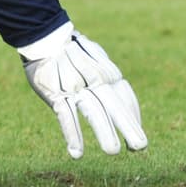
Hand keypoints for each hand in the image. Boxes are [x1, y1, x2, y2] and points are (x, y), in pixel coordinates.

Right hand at [19, 22, 147, 158]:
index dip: (133, 117)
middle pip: (114, 105)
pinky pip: (66, 115)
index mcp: (107, 72)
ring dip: (104, 131)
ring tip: (113, 151)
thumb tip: (123, 99)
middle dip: (128, 126)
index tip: (137, 139)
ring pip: (93, 111)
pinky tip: (77, 152)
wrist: (45, 34)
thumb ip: (108, 76)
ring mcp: (75, 86)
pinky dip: (72, 133)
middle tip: (140, 147)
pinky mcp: (56, 92)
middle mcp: (95, 79)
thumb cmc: (72, 51)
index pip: (125, 96)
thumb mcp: (95, 58)